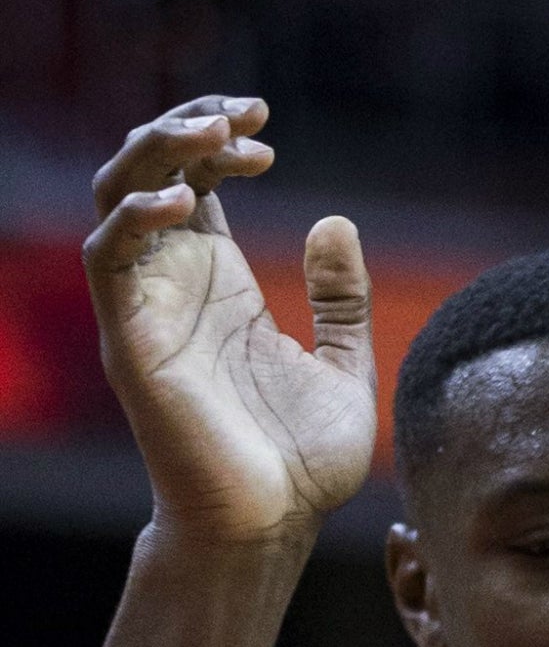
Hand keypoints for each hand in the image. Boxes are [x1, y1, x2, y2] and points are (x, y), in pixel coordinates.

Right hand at [86, 99, 373, 546]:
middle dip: (189, 125)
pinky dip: (135, 216)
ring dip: (157, 153)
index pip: (196, 178)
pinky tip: (183, 202)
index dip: (220, 138)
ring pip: (117, 193)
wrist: (270, 530)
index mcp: (219, 282)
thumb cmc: (300, 466)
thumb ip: (340, 302)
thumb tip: (336, 222)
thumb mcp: (344, 370)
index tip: (265, 127)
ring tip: (212, 138)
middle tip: (246, 116)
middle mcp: (174, 283)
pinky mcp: (130, 339)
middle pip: (150, 168)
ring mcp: (147, 307)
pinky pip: (108, 256)